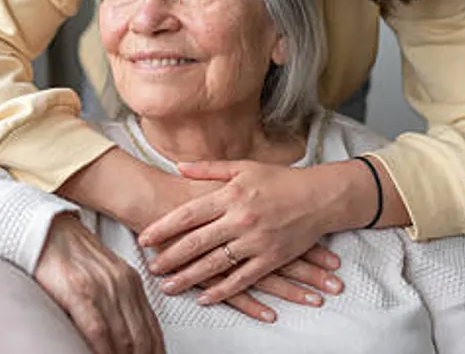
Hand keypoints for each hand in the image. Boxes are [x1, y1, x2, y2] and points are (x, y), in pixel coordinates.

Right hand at [34, 213, 164, 353]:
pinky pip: (98, 330)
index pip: (152, 329)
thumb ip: (117, 300)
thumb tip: (125, 337)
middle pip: (141, 338)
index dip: (156, 353)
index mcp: (131, 281)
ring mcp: (102, 287)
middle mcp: (122, 284)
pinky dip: (103, 351)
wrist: (45, 228)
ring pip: (123, 338)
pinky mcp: (79, 290)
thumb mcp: (104, 274)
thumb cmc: (69, 255)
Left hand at [139, 160, 341, 305]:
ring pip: (215, 265)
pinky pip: (242, 279)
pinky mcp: (271, 259)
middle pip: (196, 242)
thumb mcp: (243, 167)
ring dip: (188, 278)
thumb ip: (208, 169)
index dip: (164, 228)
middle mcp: (240, 219)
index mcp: (231, 195)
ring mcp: (256, 241)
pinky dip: (222, 291)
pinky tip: (204, 297)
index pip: (189, 214)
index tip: (144, 238)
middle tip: (150, 267)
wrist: (320, 197)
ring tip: (168, 286)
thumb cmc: (280, 180)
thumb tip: (178, 166)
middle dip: (170, 257)